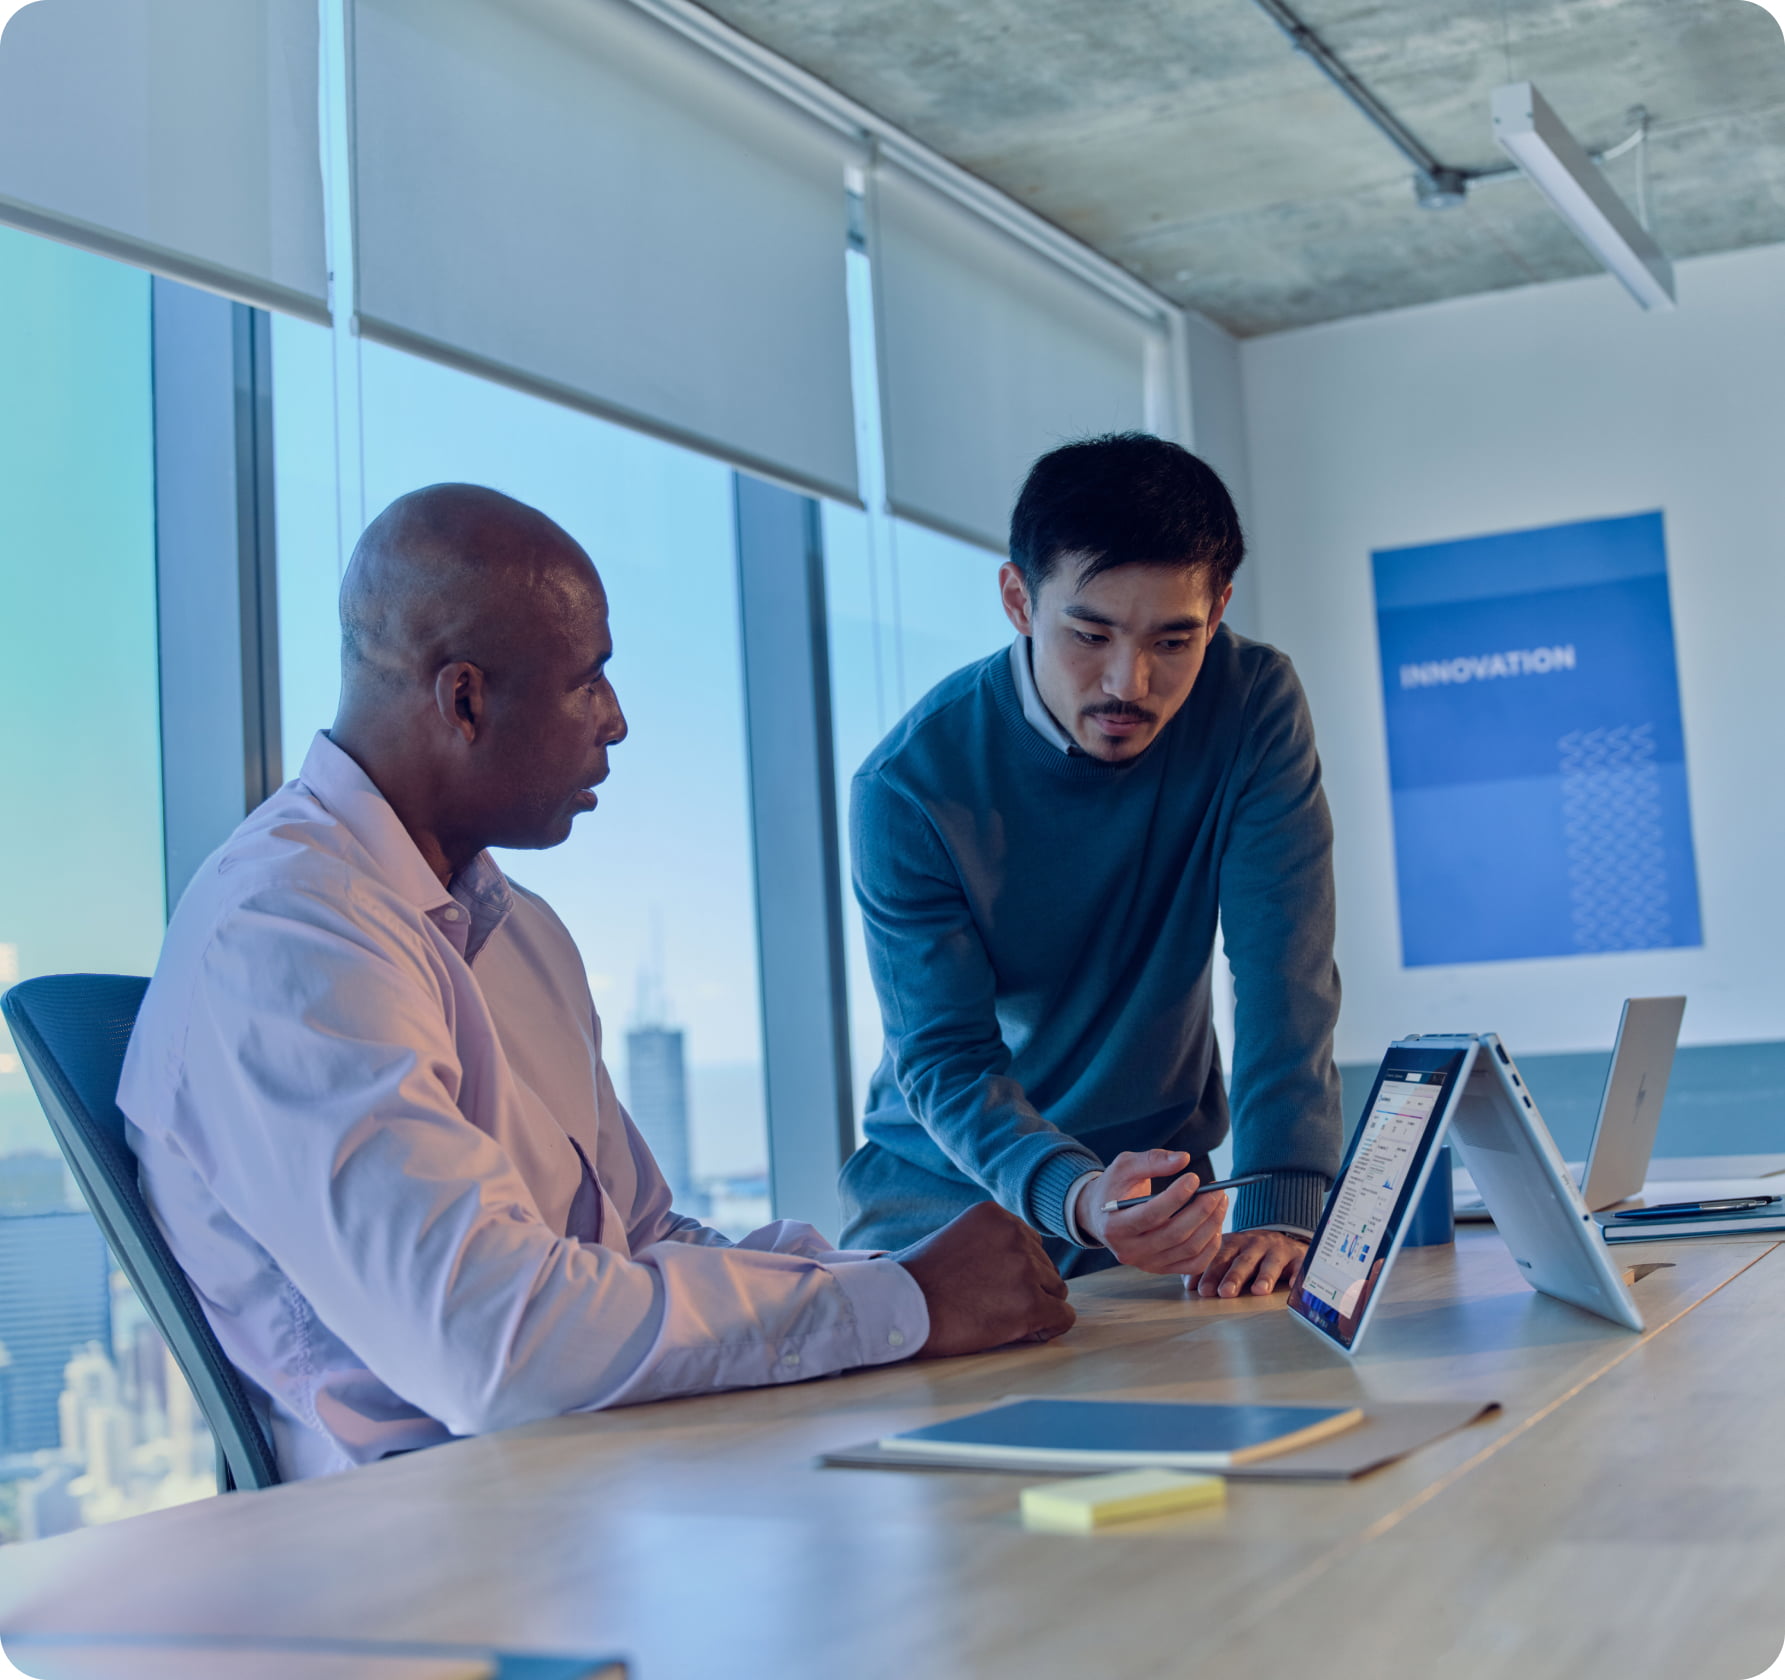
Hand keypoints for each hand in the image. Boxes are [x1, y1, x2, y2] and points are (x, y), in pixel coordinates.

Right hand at [894, 1201, 1075, 1357]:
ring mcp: (1025, 1268)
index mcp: (995, 1215)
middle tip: (989, 1306)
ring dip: (1033, 1308)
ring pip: (1055, 1292)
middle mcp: (1015, 1234)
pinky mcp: (1030, 1303)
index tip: (988, 1286)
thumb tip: (1011, 1265)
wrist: (897, 1308)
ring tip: (995, 1318)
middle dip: (1026, 1289)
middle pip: (1045, 1268)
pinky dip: (1045, 1329)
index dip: (1013, 1271)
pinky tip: (1017, 1332)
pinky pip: (1062, 1318)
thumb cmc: (915, 1282)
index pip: (1029, 1244)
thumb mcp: (952, 1240)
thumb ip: (986, 1243)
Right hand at [1073, 1150, 1227, 1276]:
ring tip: (1220, 1202)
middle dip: (1202, 1210)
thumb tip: (1184, 1159)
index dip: (1176, 1197)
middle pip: (1175, 1234)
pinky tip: (1215, 1225)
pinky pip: (1194, 1264)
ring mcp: (1146, 1263)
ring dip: (1212, 1225)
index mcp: (1114, 1226)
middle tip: (1217, 1191)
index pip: (1151, 1214)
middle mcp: (1128, 1251)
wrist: (1101, 1215)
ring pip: (1189, 1249)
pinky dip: (1211, 1247)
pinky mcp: (1161, 1269)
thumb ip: (1152, 1160)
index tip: (1195, 1178)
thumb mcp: (1124, 1167)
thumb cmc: (1114, 1188)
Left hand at [1186, 1229, 1307, 1298]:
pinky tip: (1293, 1286)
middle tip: (1224, 1292)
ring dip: (1264, 1276)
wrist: (1283, 1240)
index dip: (1209, 1273)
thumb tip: (1188, 1285)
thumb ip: (1210, 1268)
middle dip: (1233, 1277)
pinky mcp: (1297, 1256)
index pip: (1218, 1257)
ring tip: (1258, 1291)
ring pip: (1270, 1262)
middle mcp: (1254, 1244)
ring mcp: (1277, 1249)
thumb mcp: (1229, 1255)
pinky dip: (1297, 1275)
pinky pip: (1299, 1266)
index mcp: (1234, 1243)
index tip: (1200, 1290)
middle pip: (1243, 1261)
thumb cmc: (1249, 1253)